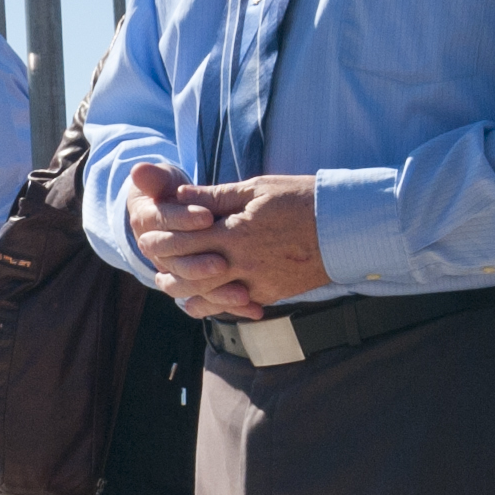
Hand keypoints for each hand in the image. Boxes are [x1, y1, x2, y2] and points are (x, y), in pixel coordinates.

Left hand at [126, 162, 324, 321]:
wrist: (346, 229)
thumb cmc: (302, 199)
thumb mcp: (257, 188)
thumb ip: (216, 196)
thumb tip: (180, 195)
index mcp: (236, 232)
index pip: (185, 240)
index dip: (163, 237)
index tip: (148, 231)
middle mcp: (243, 263)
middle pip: (190, 273)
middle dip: (168, 267)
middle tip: (153, 261)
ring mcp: (257, 284)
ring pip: (209, 297)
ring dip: (187, 292)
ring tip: (171, 283)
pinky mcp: (270, 295)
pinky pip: (235, 306)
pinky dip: (216, 303)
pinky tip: (204, 297)